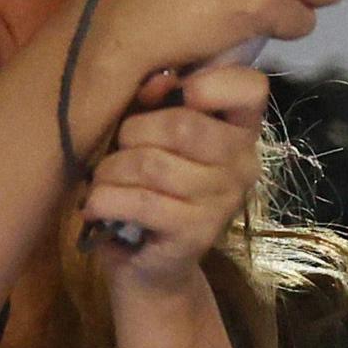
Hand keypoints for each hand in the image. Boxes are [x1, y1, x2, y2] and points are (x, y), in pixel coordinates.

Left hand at [81, 61, 268, 291]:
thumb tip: (156, 81)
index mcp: (240, 130)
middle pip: (183, 124)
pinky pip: (141, 202)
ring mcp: (223, 201)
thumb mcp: (150, 134)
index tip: (179, 94)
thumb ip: (156, 99)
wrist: (150, 267)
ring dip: (111, 171)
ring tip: (104, 181)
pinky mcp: (197, 233)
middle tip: (120, 150)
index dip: (212, 81)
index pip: (251, 87)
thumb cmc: (148, 186)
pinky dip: (105, 200)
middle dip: (133, 132)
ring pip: (151, 163)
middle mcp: (243, 163)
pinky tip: (96, 206)